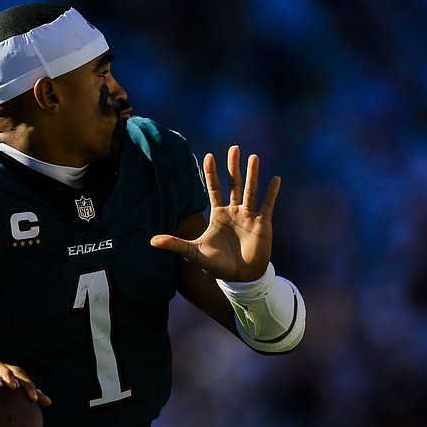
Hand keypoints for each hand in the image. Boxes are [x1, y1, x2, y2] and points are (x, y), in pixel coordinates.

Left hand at [151, 145, 279, 281]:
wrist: (240, 278)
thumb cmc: (217, 265)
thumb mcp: (193, 252)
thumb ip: (175, 244)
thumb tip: (151, 241)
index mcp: (218, 215)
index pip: (214, 189)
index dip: (211, 173)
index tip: (209, 155)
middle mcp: (233, 211)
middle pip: (233, 184)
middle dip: (233, 167)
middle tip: (234, 148)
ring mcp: (248, 216)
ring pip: (250, 190)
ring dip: (252, 174)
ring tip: (253, 157)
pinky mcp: (262, 224)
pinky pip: (268, 205)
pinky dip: (272, 192)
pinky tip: (275, 179)